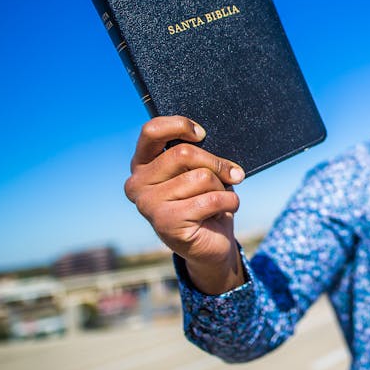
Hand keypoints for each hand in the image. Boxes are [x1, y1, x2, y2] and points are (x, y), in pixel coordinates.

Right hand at [124, 116, 245, 293]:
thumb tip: (211, 145)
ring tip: (219, 199)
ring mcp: (148, 205)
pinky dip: (230, 202)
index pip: (152, 131)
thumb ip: (198, 155)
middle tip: (232, 174)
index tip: (202, 133)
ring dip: (222, 187)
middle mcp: (137, 183)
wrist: (211, 243)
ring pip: (201, 177)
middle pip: (183, 154)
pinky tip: (225, 209)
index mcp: (142, 164)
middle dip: (216, 163)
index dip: (180, 125)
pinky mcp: (166, 223)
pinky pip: (211, 199)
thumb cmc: (205, 200)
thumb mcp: (200, 170)